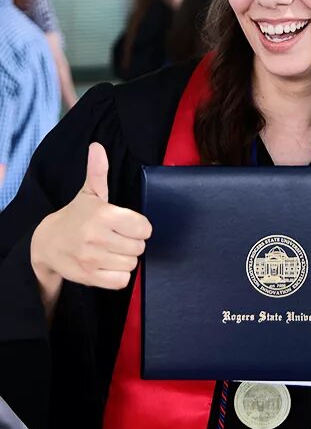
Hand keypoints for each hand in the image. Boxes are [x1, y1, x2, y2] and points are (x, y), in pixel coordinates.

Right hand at [31, 142, 151, 289]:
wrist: (47, 243)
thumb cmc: (76, 216)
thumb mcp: (89, 193)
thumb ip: (98, 172)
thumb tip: (97, 147)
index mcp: (103, 215)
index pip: (144, 227)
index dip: (139, 227)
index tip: (127, 225)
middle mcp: (97, 237)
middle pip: (140, 247)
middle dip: (132, 243)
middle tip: (117, 238)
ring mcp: (92, 259)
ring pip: (131, 264)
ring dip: (125, 259)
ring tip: (111, 250)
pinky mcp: (89, 277)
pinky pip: (121, 281)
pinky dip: (118, 275)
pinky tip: (108, 265)